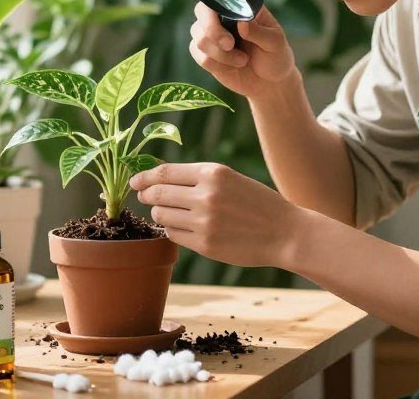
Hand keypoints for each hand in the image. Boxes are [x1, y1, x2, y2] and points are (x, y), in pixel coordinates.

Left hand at [129, 162, 301, 268]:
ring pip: (162, 215)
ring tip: (168, 212)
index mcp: (213, 173)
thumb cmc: (255, 202)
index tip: (135, 180)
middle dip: (146, 195)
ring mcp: (204, 222)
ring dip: (159, 213)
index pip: (164, 172)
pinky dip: (172, 229)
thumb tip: (157, 175)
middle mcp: (206, 196)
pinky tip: (181, 226)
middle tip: (143, 196)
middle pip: (158, 194)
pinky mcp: (205, 245)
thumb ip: (196, 176)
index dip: (144, 176)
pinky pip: (173, 235)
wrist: (284, 232)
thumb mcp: (228, 178)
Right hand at [190, 3, 297, 98]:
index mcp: (240, 6)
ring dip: (220, 54)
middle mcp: (222, 17)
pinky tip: (233, 67)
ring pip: (200, 38)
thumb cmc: (275, 57)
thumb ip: (259, 33)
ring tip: (242, 60)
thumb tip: (242, 24)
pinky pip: (199, 56)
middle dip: (213, 30)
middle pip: (201, 12)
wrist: (270, 83)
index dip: (216, 6)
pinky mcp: (207, 54)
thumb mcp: (275, 43)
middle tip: (230, 45)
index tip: (229, 23)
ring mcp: (212, 36)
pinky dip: (217, 64)